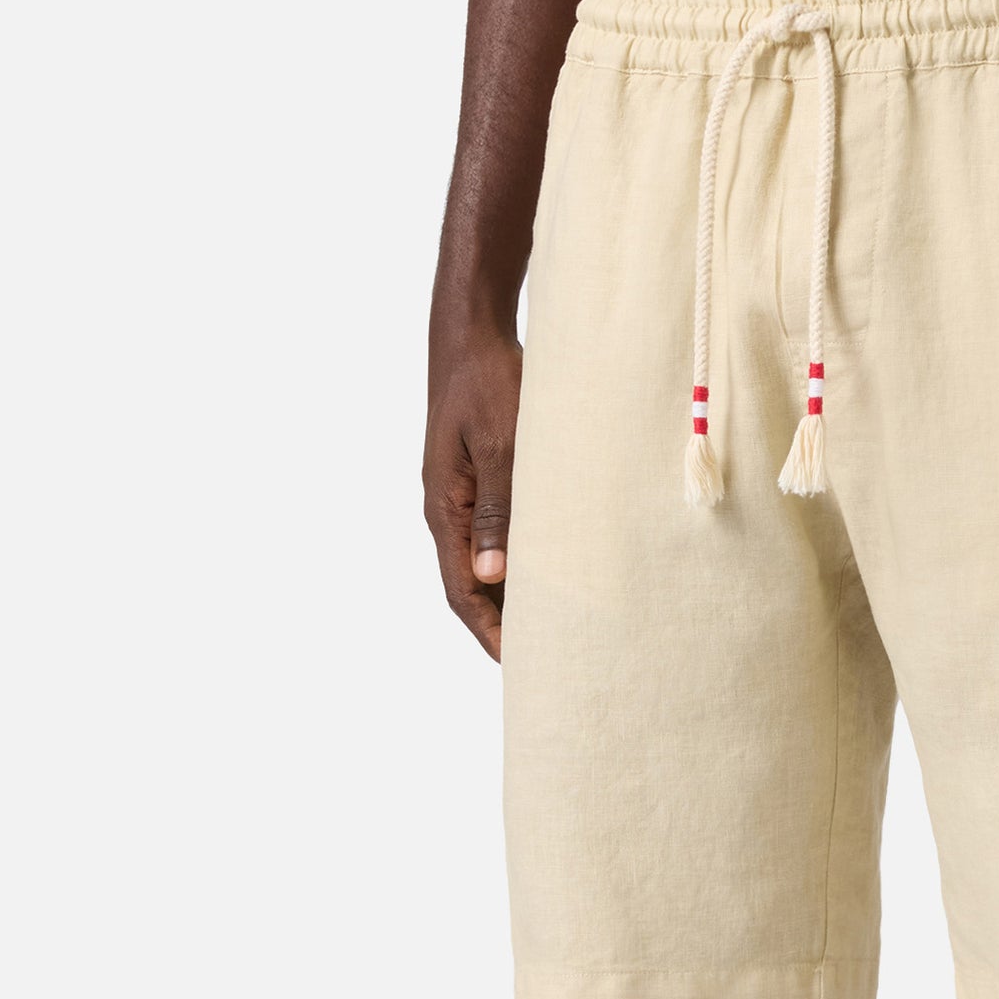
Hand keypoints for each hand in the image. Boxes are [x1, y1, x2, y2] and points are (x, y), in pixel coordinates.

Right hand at [423, 324, 523, 662]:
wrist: (471, 333)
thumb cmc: (487, 382)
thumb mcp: (500, 445)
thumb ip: (499, 510)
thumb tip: (490, 576)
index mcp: (445, 509)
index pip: (462, 590)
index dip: (489, 631)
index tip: (517, 665)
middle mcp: (449, 510)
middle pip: (472, 586)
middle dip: (503, 625)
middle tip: (544, 660)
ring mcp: (463, 497)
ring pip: (486, 563)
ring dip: (514, 596)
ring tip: (553, 627)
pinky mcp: (480, 482)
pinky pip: (497, 535)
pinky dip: (520, 561)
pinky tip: (549, 572)